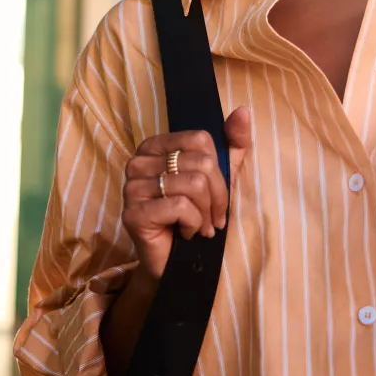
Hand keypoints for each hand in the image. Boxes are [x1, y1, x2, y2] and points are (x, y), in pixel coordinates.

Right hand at [120, 108, 252, 281]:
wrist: (176, 264)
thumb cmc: (196, 217)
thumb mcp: (221, 178)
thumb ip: (233, 145)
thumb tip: (243, 111)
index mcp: (155, 146)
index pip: (200, 139)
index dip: (219, 171)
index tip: (218, 197)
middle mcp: (138, 162)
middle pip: (200, 163)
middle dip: (216, 196)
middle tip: (212, 218)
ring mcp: (132, 187)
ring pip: (193, 184)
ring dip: (206, 213)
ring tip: (199, 227)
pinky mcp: (134, 213)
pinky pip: (181, 206)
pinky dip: (194, 224)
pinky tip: (186, 234)